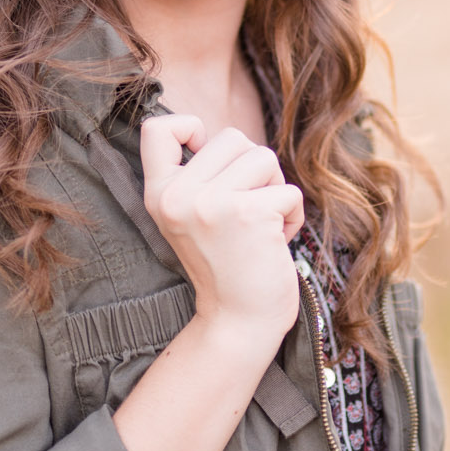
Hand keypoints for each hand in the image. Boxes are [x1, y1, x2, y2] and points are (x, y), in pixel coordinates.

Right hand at [140, 114, 303, 347]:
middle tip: (246, 211)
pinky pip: (289, 192)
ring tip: (262, 226)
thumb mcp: (192, 217)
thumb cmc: (226, 265)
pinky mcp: (249, 214)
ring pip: (264, 158)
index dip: (190, 128)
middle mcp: (178, 195)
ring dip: (275, 191)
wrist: (238, 321)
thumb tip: (226, 139)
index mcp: (159, 193)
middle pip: (232, 137)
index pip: (157, 128)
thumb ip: (198, 177)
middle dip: (252, 170)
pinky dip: (292, 217)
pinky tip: (275, 243)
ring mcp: (212, 203)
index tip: (204, 156)